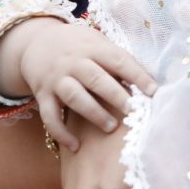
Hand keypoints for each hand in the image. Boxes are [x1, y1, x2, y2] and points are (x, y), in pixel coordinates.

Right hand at [0, 18, 156, 151]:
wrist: (35, 42)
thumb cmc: (78, 46)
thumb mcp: (96, 43)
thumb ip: (116, 59)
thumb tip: (148, 80)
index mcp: (92, 48)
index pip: (118, 60)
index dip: (137, 75)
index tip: (154, 91)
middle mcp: (73, 62)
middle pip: (95, 78)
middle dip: (116, 95)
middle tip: (133, 111)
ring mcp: (56, 79)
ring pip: (74, 96)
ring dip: (93, 112)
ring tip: (111, 128)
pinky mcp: (42, 95)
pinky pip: (50, 116)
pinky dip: (61, 132)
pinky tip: (75, 146)